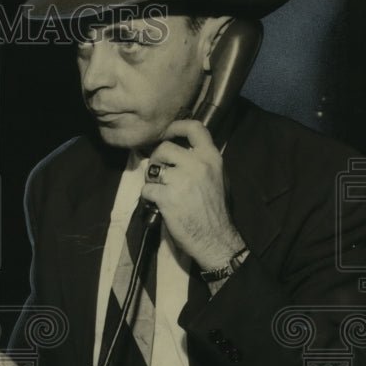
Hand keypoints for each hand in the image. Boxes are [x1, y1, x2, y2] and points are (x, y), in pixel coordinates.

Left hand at [140, 119, 245, 269]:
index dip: (176, 126)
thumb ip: (203, 162)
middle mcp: (197, 165)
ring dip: (152, 179)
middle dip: (157, 159)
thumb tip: (185, 151)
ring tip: (159, 190)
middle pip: (165, 148)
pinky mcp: (167, 196)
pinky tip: (157, 204)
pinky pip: (147, 189)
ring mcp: (181, 180)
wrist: (215, 239)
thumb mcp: (219, 178)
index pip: (195, 128)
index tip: (167, 132)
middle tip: (159, 173)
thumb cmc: (216, 211)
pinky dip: (148, 196)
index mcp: (212, 158)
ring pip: (153, 168)